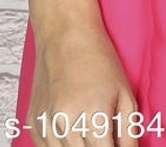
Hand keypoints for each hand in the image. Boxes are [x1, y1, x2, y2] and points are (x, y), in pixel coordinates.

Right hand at [27, 22, 139, 145]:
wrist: (66, 33)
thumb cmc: (99, 59)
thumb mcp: (125, 93)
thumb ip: (129, 131)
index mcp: (94, 115)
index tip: (115, 146)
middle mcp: (67, 122)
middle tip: (104, 137)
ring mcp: (46, 122)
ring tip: (89, 130)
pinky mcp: (34, 121)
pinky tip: (72, 132)